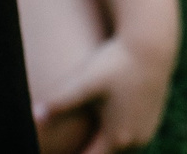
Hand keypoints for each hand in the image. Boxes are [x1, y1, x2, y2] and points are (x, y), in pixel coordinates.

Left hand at [36, 34, 174, 153]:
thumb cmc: (116, 61)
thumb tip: (34, 115)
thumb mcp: (86, 81)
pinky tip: (102, 130)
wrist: (152, 44)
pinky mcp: (152, 120)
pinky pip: (129, 140)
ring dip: (102, 147)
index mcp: (117, 138)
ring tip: (85, 141)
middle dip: (87, 151)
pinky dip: (114, 139)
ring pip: (118, 150)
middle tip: (65, 147)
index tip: (54, 152)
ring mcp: (147, 131)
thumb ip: (60, 101)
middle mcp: (136, 140)